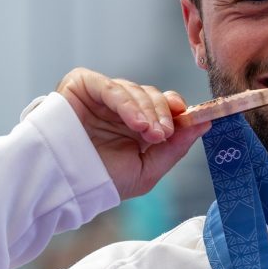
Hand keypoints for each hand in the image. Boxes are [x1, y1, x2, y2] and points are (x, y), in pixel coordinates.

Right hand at [56, 68, 208, 200]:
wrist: (61, 183)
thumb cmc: (99, 179)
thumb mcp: (147, 169)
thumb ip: (176, 147)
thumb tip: (206, 123)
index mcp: (137, 124)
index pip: (165, 106)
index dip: (178, 111)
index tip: (191, 120)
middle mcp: (121, 107)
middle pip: (154, 96)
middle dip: (163, 114)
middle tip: (162, 135)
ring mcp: (102, 94)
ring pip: (135, 90)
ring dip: (147, 111)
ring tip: (149, 134)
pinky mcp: (83, 85)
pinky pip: (111, 86)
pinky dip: (127, 103)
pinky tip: (136, 123)